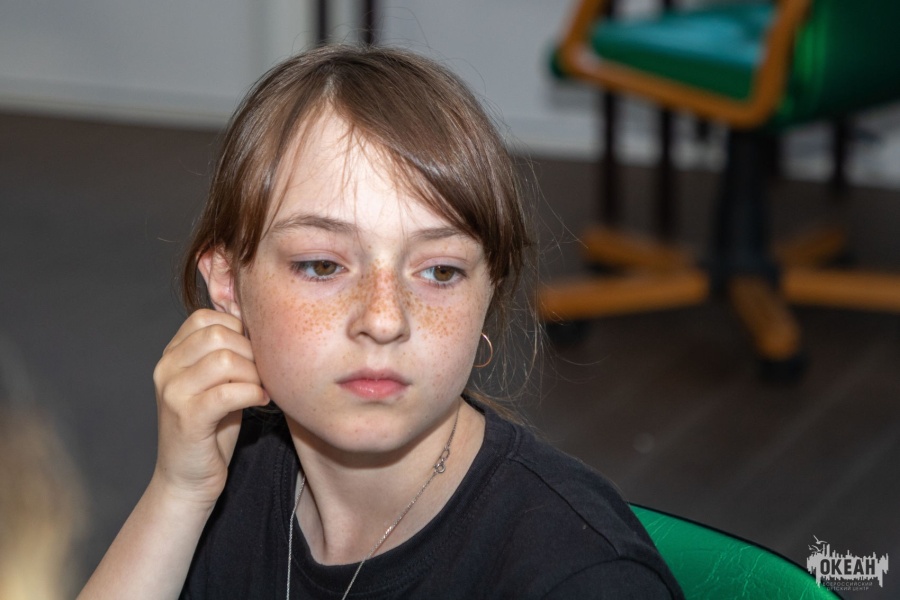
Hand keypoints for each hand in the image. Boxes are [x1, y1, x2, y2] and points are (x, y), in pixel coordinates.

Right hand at [151, 309, 268, 506]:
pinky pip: (227, 393)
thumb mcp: (216, 382)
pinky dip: (252, 393)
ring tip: (261, 388)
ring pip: (225, 360)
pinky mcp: (187, 418)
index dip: (238, 329)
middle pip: (218, 334)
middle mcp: (166, 369)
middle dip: (251, 351)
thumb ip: (227, 353)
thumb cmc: (210, 429)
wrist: (187, 479)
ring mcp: (173, 393)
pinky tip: (260, 400)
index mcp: (171, 355)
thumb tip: (258, 324)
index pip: (205, 317)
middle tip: (263, 373)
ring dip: (254, 373)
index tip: (253, 351)